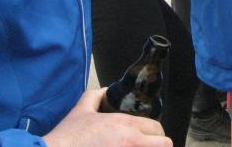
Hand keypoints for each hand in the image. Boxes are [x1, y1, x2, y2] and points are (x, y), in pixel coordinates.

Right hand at [42, 88, 170, 146]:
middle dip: (157, 145)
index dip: (155, 134)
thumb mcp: (81, 112)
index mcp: (126, 126)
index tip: (149, 138)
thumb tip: (105, 91)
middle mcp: (132, 142)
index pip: (158, 128)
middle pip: (164, 144)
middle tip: (146, 146)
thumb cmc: (67, 139)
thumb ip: (95, 97)